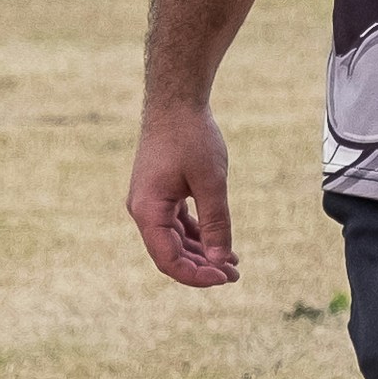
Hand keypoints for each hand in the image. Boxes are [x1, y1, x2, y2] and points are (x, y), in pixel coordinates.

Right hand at [127, 100, 238, 287]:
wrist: (176, 101)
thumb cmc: (191, 137)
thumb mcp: (211, 182)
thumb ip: (216, 223)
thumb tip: (221, 260)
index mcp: (148, 211)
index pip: (168, 259)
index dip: (196, 275)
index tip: (224, 277)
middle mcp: (143, 211)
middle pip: (170, 254)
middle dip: (202, 268)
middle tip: (234, 276)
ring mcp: (150, 202)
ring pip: (175, 241)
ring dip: (202, 253)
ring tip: (232, 265)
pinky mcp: (160, 194)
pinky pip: (177, 225)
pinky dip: (198, 235)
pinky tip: (220, 244)